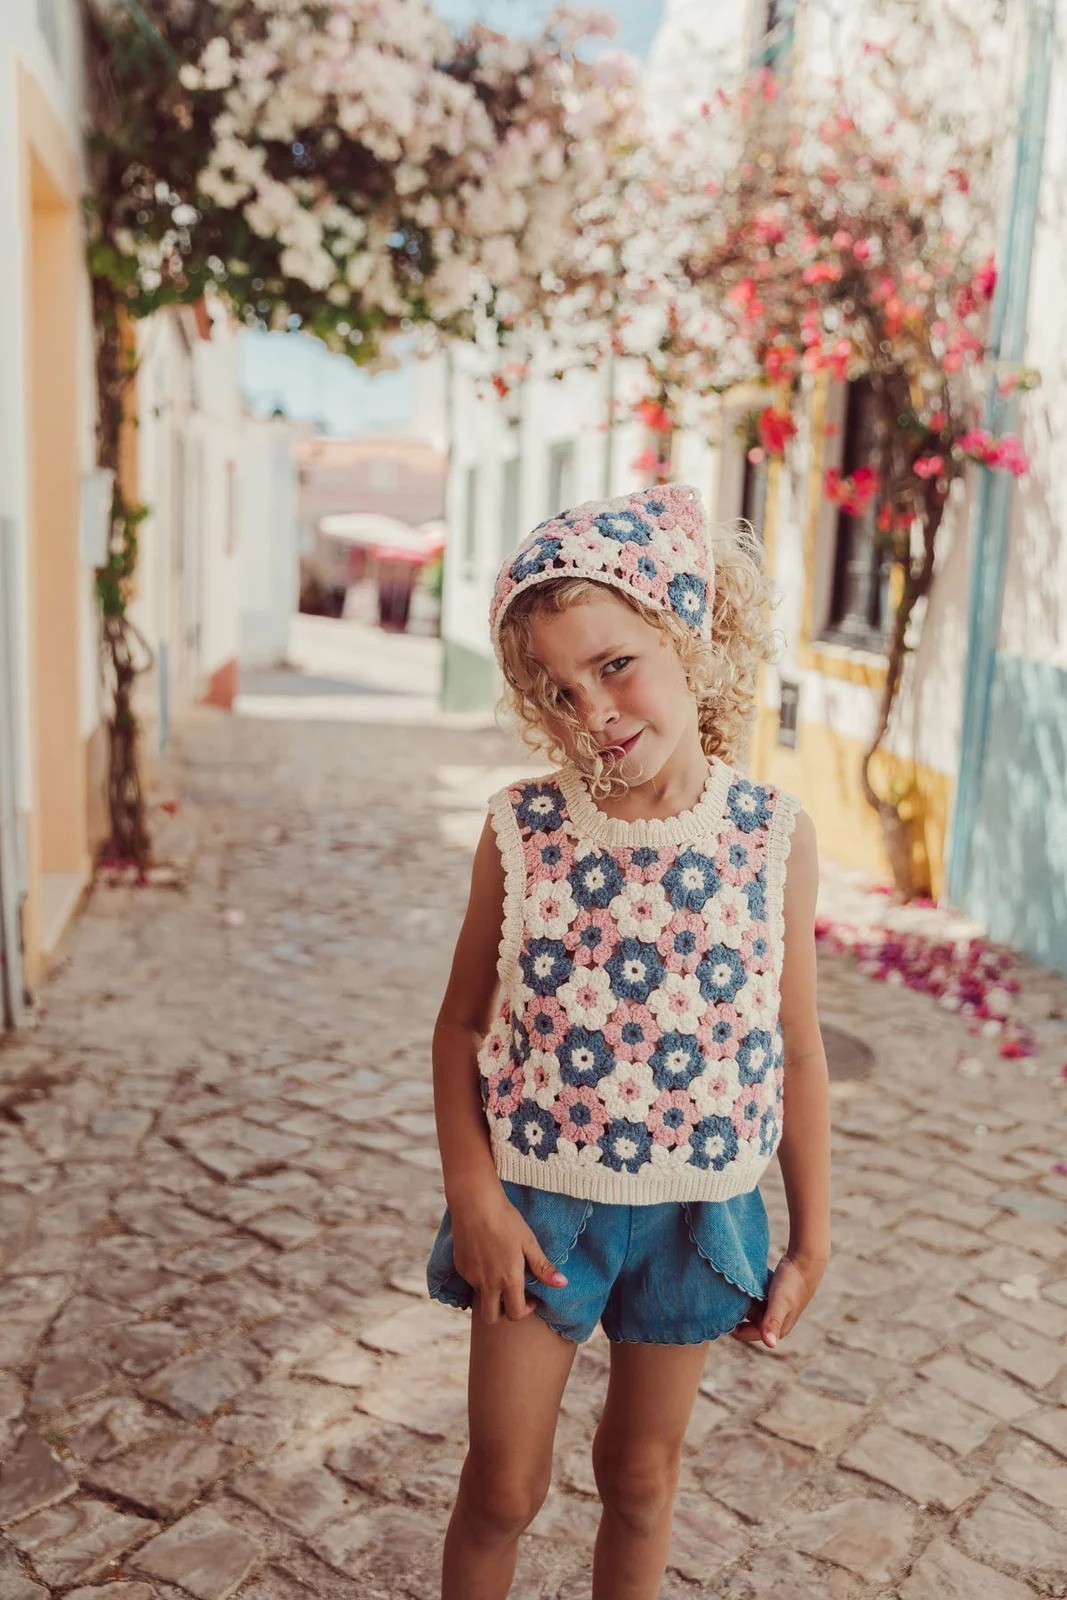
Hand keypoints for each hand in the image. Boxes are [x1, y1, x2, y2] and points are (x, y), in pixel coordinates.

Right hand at [450, 1187, 568, 1325]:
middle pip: (492, 1317)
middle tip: (513, 1294)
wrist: (475, 1203)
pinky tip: (486, 1257)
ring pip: (481, 1298)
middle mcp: (487, 1283)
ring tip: (500, 1270)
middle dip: (504, 1313)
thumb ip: (543, 1267)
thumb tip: (562, 1284)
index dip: (525, 1310)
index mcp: (508, 1279)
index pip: (515, 1314)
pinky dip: (480, 1277)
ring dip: (492, 1293)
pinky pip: (471, 1281)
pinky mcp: (460, 1267)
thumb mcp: (529, 1242)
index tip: (531, 1298)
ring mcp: (471, 1276)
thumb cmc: (506, 1220)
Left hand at [730, 1250, 826, 1348]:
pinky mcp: (771, 1296)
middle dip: (734, 1313)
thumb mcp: (780, 1302)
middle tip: (721, 1298)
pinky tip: (737, 1284)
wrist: (805, 1262)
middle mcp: (773, 1322)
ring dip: (740, 1302)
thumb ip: (773, 1321)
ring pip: (749, 1309)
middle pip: (746, 1322)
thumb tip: (770, 1345)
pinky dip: (746, 1294)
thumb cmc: (792, 1283)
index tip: (718, 1312)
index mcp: (776, 1329)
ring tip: (727, 1290)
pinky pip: (753, 1299)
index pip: (745, 1333)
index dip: (732, 1326)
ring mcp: (772, 1309)